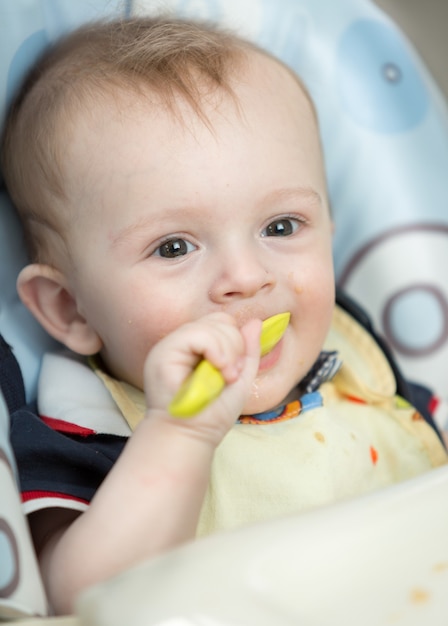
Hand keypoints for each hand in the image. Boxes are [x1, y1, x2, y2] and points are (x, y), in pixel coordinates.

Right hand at [143, 313, 261, 444]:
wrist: (190, 437)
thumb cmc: (211, 414)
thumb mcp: (240, 378)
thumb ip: (248, 351)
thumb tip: (255, 321)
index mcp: (197, 347)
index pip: (221, 323)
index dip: (236, 340)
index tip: (237, 370)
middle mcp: (182, 343)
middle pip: (218, 321)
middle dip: (235, 347)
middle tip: (232, 375)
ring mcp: (171, 345)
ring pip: (209, 327)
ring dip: (227, 351)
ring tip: (225, 376)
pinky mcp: (163, 352)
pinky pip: (196, 335)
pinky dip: (215, 349)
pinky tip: (217, 368)